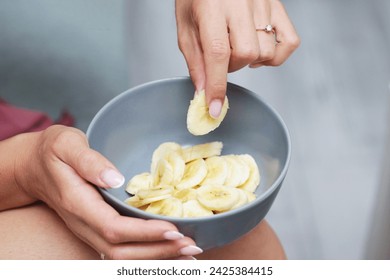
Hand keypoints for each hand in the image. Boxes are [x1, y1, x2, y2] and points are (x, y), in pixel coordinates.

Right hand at [15, 125, 200, 258]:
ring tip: (188, 251)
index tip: (174, 229)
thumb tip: (116, 179)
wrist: (33, 167)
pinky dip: (147, 252)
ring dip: (156, 257)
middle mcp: (84, 224)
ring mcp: (89, 230)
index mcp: (78, 203)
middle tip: (191, 245)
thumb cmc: (53, 151)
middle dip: (158, 251)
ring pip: (122, 256)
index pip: (114, 228)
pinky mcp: (95, 229)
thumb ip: (89, 160)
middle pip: (121, 251)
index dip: (145, 233)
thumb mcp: (66, 144)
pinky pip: (121, 249)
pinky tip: (168, 249)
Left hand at [175, 0, 299, 117]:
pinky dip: (276, 56)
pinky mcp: (278, 5)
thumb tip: (204, 92)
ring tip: (238, 50)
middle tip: (222, 59)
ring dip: (250, 61)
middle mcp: (240, 3)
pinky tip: (259, 51)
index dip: (217, 86)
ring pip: (266, 51)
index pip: (218, 53)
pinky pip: (289, 41)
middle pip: (245, 54)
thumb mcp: (186, 27)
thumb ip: (195, 61)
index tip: (215, 108)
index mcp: (212, 7)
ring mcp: (263, 3)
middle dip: (231, 68)